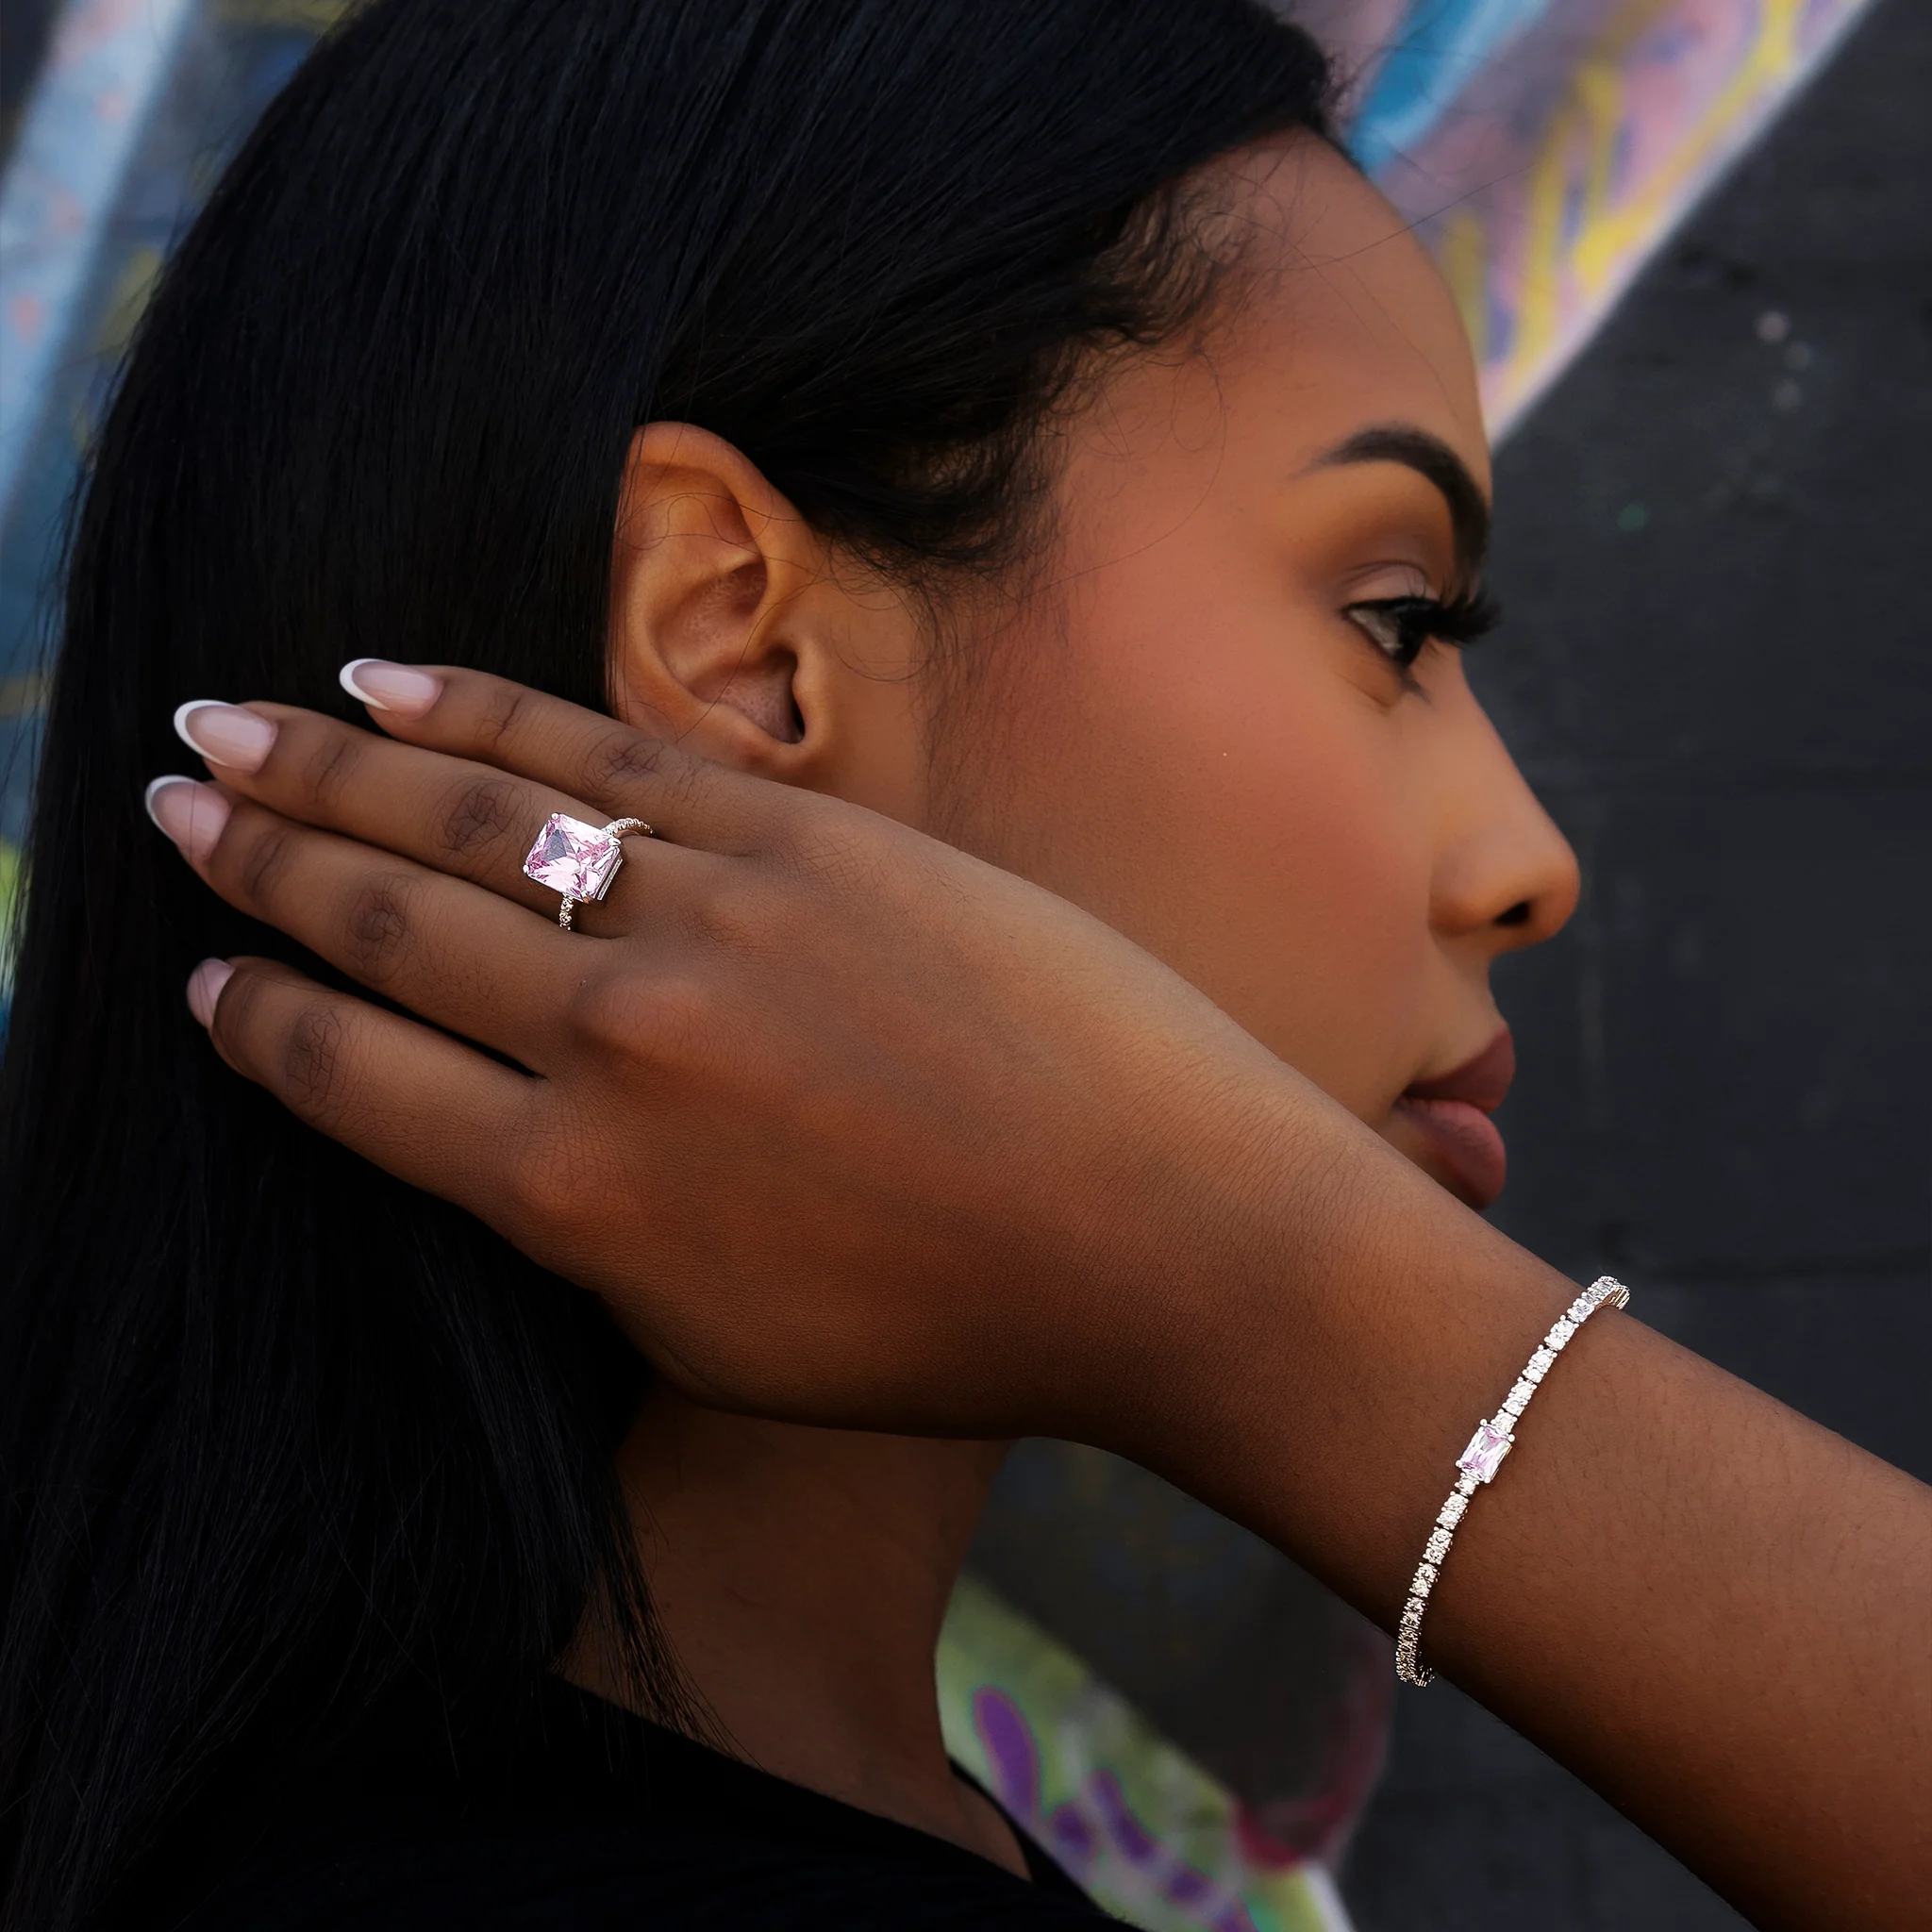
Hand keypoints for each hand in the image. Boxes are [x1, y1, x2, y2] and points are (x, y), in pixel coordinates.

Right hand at [150, 667, 1931, 1929]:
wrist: (1168, 1230)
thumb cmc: (956, 1321)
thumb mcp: (725, 1333)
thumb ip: (591, 1229)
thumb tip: (504, 1128)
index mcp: (573, 1202)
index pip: (354, 1083)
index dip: (258, 1018)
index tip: (201, 976)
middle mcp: (610, 1048)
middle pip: (381, 925)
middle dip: (255, 855)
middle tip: (169, 795)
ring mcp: (708, 924)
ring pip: (468, 821)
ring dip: (331, 765)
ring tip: (236, 722)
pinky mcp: (805, 838)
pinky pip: (603, 761)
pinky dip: (485, 718)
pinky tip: (400, 685)